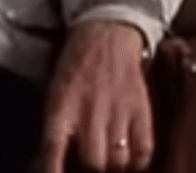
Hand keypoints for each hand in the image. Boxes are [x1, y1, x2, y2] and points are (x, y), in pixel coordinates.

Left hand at [41, 21, 153, 172]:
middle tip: (91, 165)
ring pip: (118, 161)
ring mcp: (117, 111)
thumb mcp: (54, 94)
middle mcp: (89, 111)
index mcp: (61, 107)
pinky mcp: (141, 110)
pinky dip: (138, 161)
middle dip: (92, 169)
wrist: (105, 35)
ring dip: (114, 167)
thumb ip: (55, 130)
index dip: (52, 172)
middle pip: (93, 163)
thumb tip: (51, 164)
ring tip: (111, 160)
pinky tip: (130, 156)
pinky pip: (144, 151)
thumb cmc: (76, 68)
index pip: (53, 150)